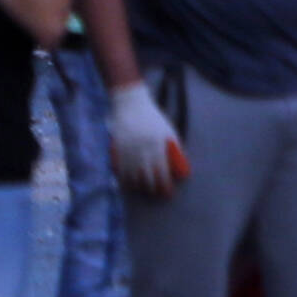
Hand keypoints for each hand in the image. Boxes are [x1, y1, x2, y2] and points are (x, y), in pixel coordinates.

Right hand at [108, 80, 188, 197]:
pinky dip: (123, 176)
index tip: (168, 193)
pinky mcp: (116, 146)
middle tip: (154, 193)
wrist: (130, 103)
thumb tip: (180, 166)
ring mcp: (127, 148)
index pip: (162, 171)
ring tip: (141, 189)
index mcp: (156, 144)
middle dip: (151, 188)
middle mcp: (141, 148)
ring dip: (136, 185)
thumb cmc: (152, 117)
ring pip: (131, 174)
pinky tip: (127, 182)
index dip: (165, 185)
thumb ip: (174, 148)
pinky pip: (119, 167)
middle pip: (146, 175)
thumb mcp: (168, 131)